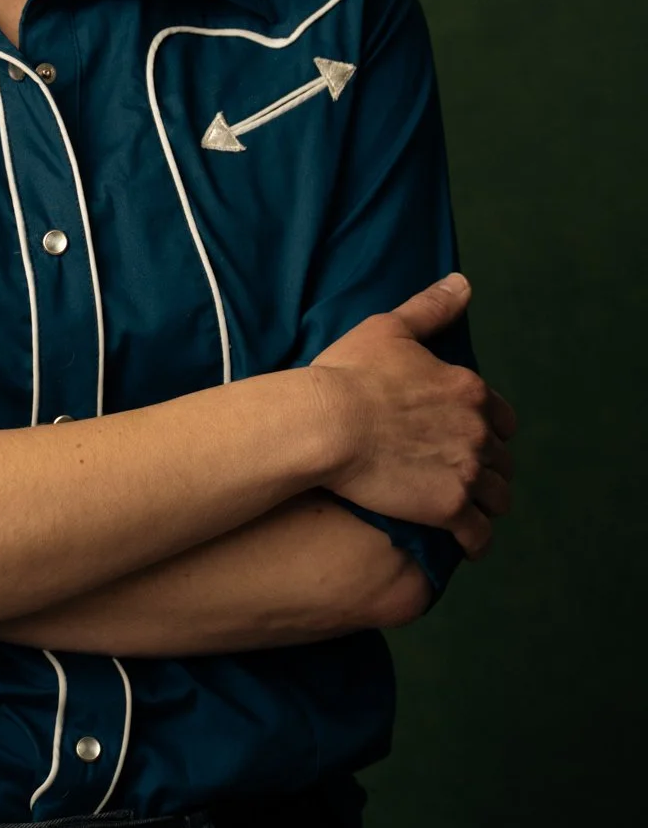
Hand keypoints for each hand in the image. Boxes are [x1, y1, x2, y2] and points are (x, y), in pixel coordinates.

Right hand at [311, 274, 515, 559]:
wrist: (325, 423)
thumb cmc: (349, 373)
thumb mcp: (389, 328)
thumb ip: (431, 308)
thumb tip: (462, 283)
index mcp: (469, 390)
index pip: (502, 418)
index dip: (488, 428)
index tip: (467, 436)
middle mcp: (478, 431)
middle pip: (502, 459)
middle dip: (488, 468)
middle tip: (463, 475)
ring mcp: (467, 471)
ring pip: (499, 498)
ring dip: (487, 505)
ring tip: (468, 511)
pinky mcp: (449, 508)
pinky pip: (479, 535)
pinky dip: (476, 541)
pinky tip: (464, 544)